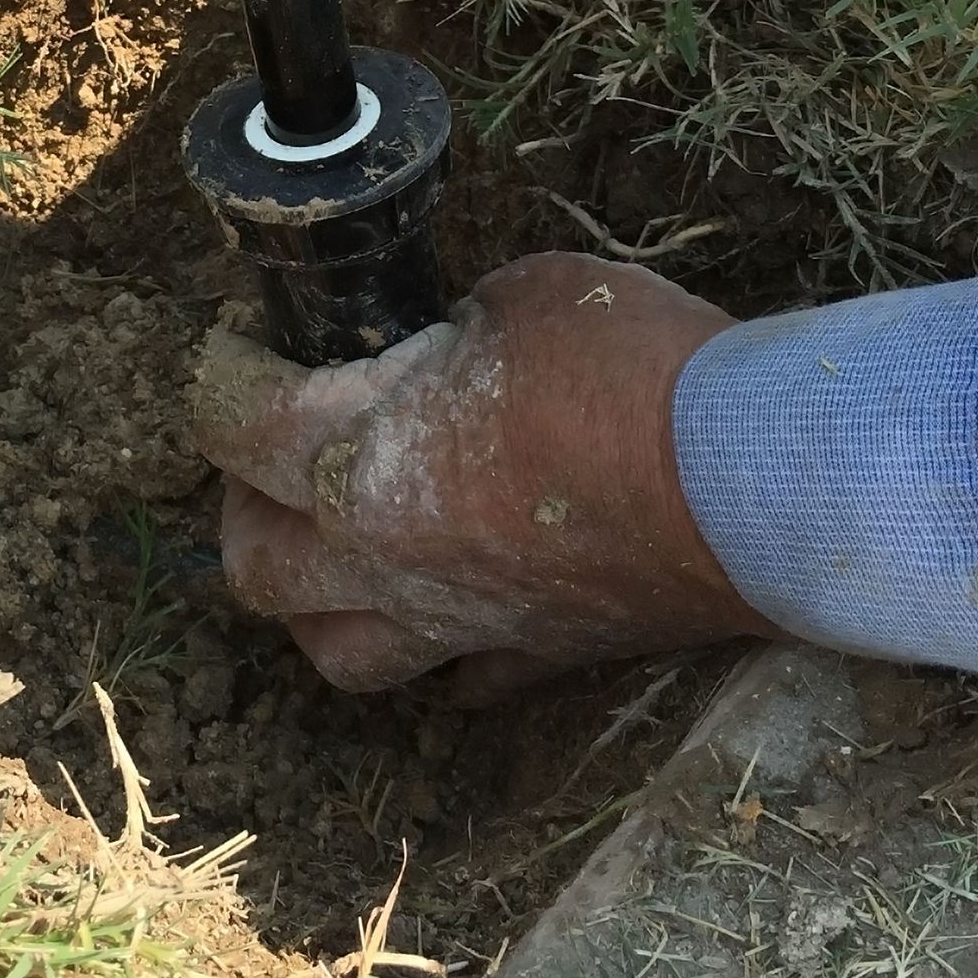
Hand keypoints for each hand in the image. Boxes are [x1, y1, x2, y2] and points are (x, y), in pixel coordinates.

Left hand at [196, 253, 775, 695]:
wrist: (755, 485)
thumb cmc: (636, 371)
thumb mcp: (521, 297)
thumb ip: (450, 328)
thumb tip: (443, 347)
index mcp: (355, 460)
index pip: (231, 424)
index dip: (222, 370)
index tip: (245, 340)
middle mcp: (383, 560)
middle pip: (253, 563)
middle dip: (243, 499)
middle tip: (276, 443)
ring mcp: (457, 625)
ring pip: (332, 649)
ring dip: (314, 598)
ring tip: (336, 541)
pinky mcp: (532, 658)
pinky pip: (451, 679)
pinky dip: (434, 645)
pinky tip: (449, 602)